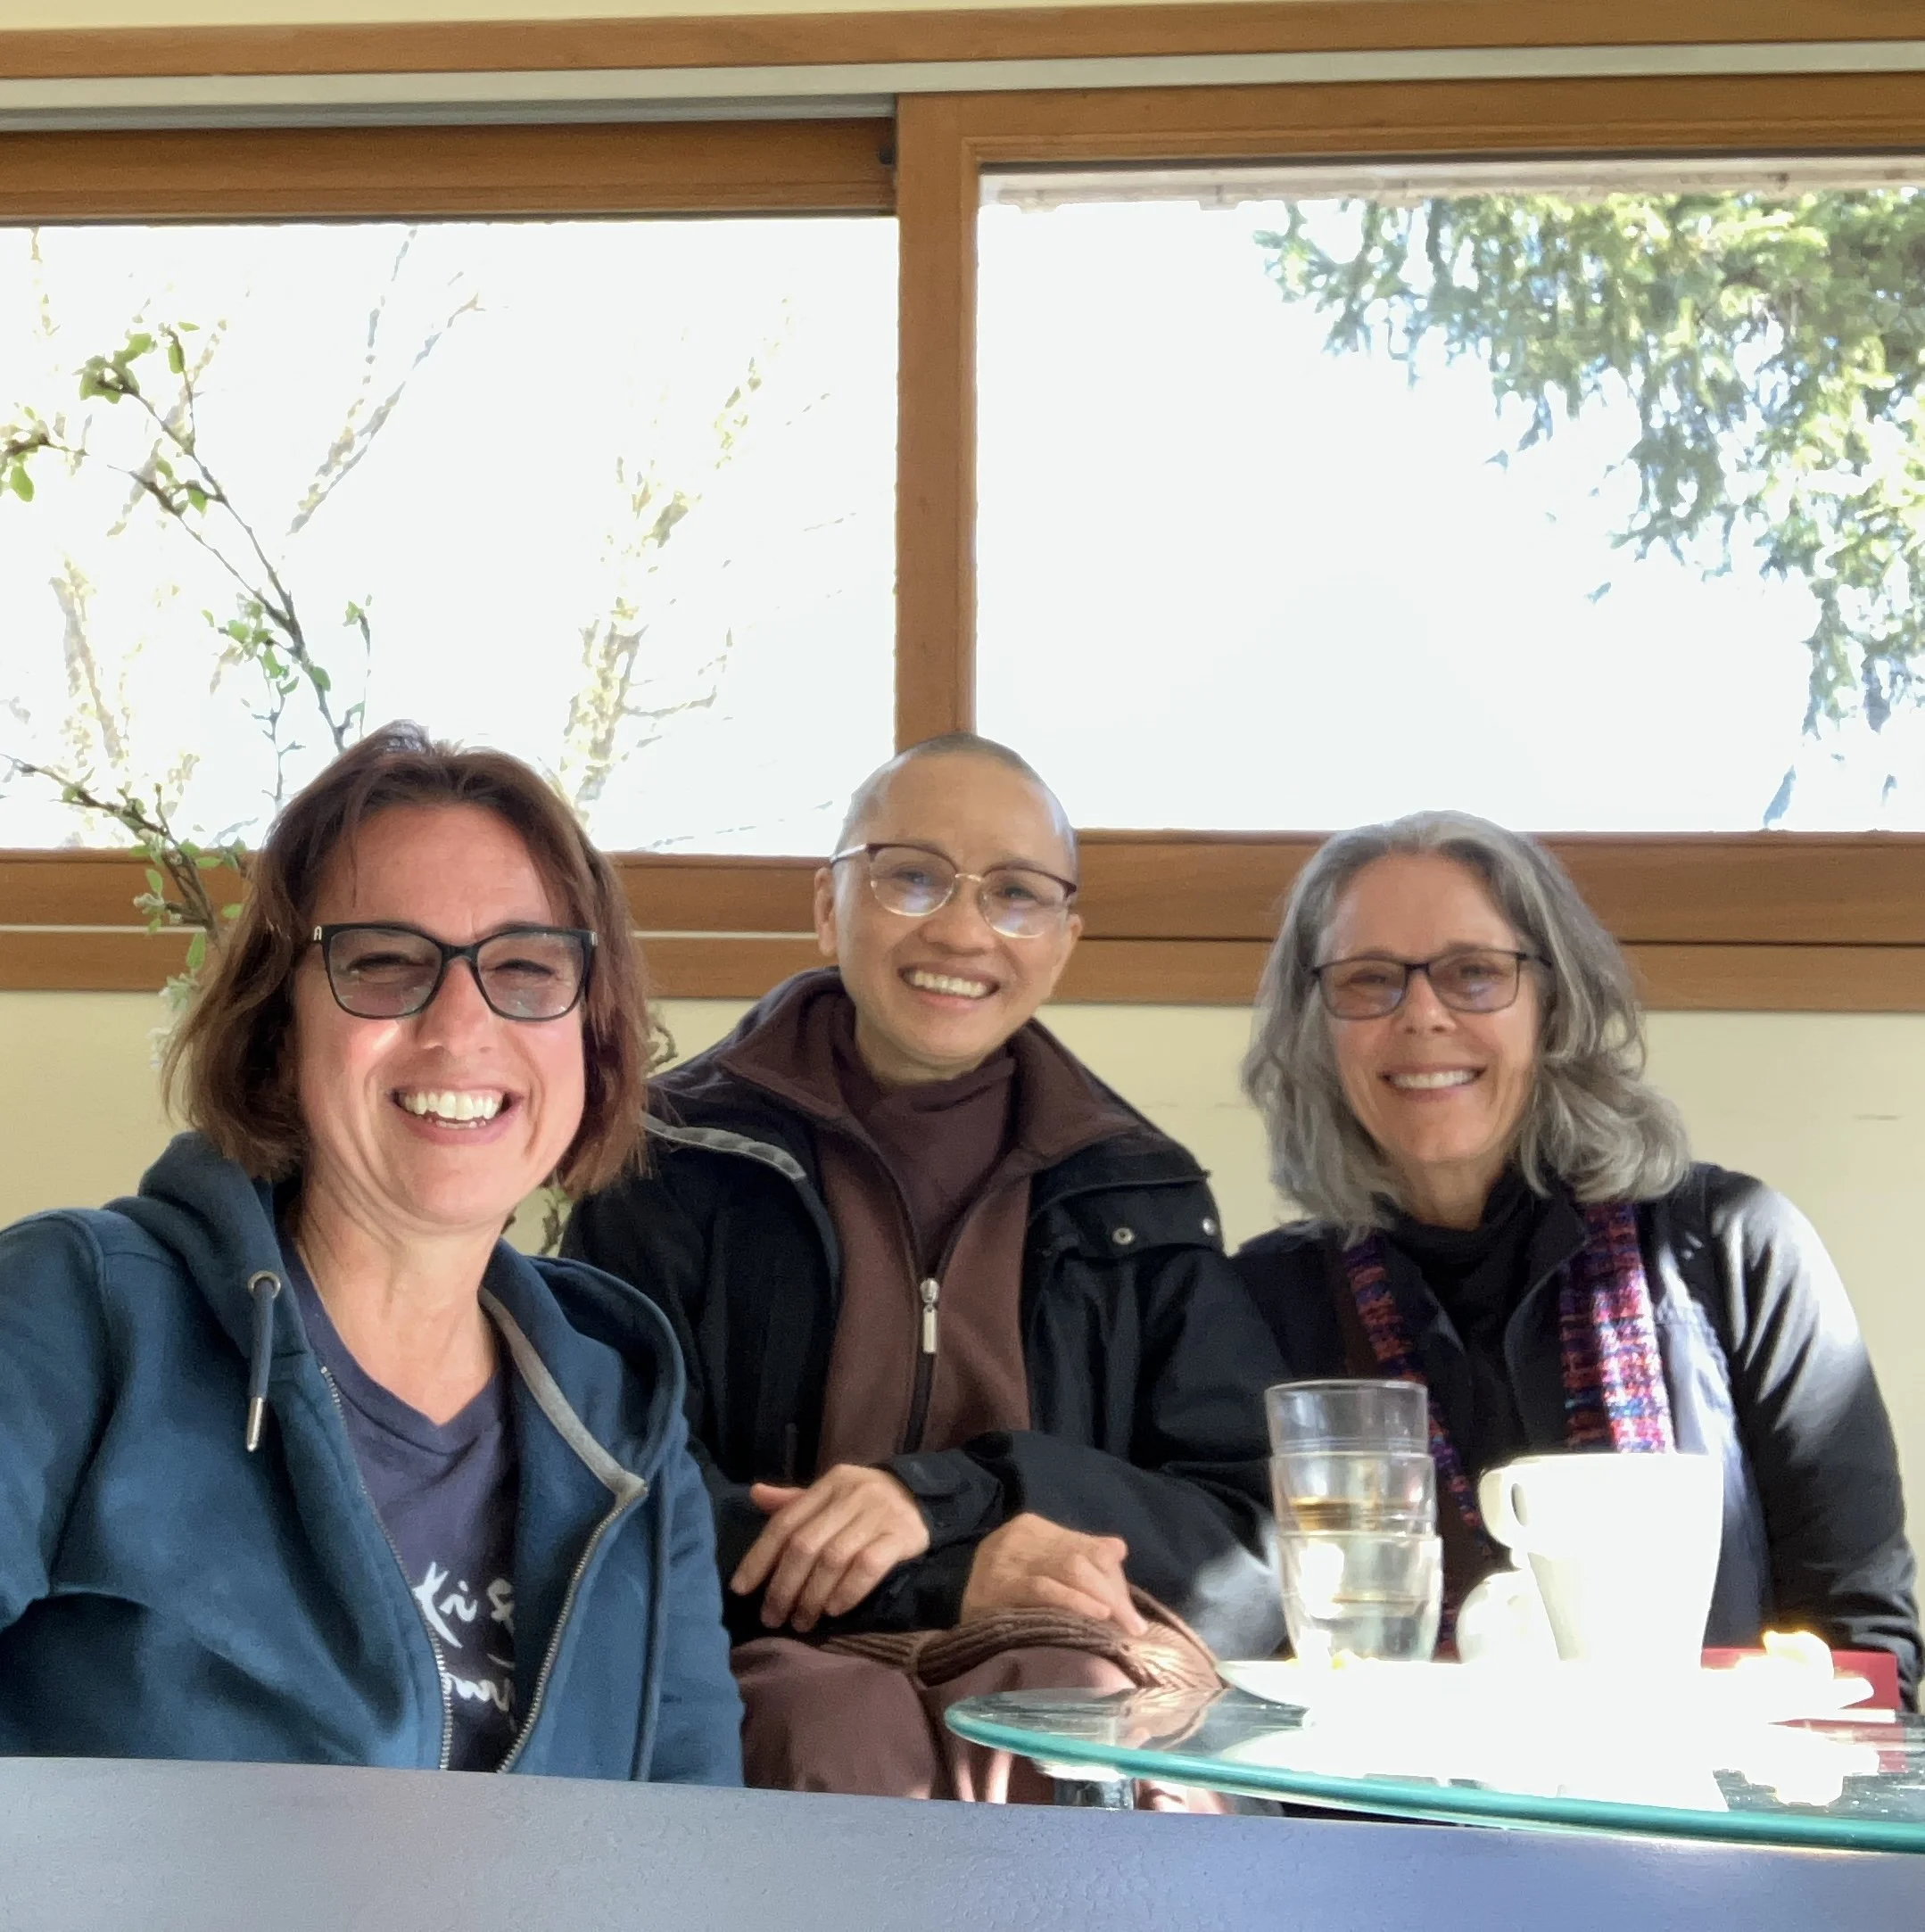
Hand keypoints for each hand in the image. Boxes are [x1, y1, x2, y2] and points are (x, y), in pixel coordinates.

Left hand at [729, 1465, 930, 1632]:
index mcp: (829, 1484)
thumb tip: (754, 1494)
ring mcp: (879, 1514)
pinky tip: (834, 1612)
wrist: (925, 1496)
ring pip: (834, 1559)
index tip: (741, 1590)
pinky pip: (868, 1567)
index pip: (785, 1522)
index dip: (760, 1557)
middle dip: (783, 1587)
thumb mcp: (832, 1495)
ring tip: (801, 1623)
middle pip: (806, 1545)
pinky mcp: (903, 1535)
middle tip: (772, 1618)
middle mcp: (852, 1495)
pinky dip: (847, 1592)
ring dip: (812, 1597)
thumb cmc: (866, 1502)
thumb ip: (795, 1502)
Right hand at [959, 1513, 1147, 1633]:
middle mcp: (1018, 1537)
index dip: (1113, 1578)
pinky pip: (1044, 1590)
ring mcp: (1006, 1559)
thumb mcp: (1040, 1568)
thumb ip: (1078, 1557)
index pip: (1085, 1546)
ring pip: (1069, 1569)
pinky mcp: (998, 1586)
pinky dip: (1074, 1601)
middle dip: (1113, 1593)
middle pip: (1080, 1559)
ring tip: (1120, 1625)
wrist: (947, 1618)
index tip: (1131, 1613)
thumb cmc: (1002, 1597)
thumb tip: (1118, 1548)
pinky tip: (1094, 1616)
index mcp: (1032, 1528)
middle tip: (1133, 1627)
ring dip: (1101, 1598)